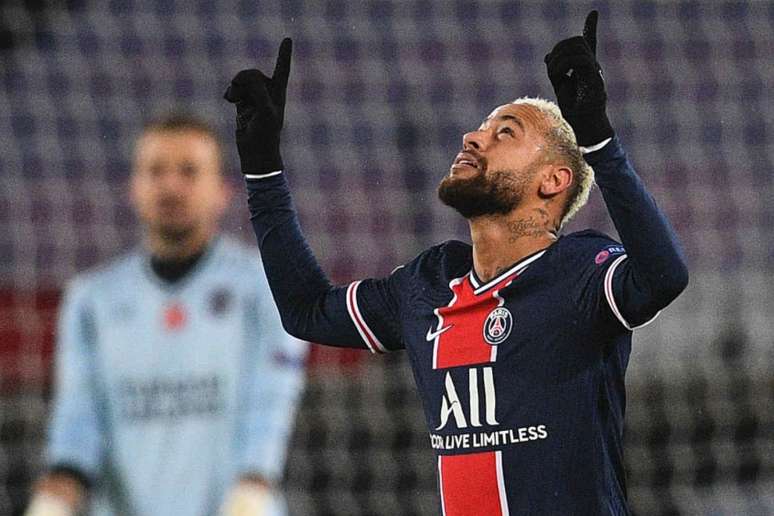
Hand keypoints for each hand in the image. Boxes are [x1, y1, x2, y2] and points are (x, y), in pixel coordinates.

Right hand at [224, 38, 291, 174]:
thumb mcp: (264, 110)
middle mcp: (268, 92)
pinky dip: (231, 93)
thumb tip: (246, 77)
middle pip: (252, 73)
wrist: (255, 152)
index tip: (287, 39)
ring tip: (234, 100)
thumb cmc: (265, 133)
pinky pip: (234, 89)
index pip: (282, 69)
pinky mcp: (243, 103)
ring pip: (241, 80)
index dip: (284, 54)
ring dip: (236, 88)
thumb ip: (257, 89)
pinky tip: (229, 100)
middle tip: (238, 94)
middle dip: (244, 80)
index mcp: (278, 92)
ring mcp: (255, 97)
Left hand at [544, 11, 612, 146]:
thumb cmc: (574, 111)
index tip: (593, 13)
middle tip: (551, 65)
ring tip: (554, 74)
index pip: (589, 43)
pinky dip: (564, 66)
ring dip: (560, 58)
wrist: (585, 128)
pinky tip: (559, 77)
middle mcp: (593, 67)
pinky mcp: (595, 81)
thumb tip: (547, 57)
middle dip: (560, 47)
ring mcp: (595, 73)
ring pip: (577, 49)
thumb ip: (557, 70)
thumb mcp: (561, 87)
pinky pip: (580, 62)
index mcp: (586, 68)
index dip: (591, 28)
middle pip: (578, 42)